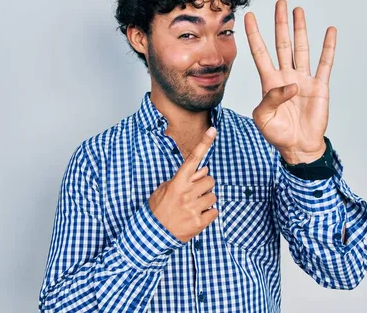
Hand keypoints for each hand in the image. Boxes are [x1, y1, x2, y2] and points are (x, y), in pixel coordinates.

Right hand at [148, 127, 218, 242]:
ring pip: (213, 196)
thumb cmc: (159, 209)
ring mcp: (193, 208)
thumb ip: (185, 179)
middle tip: (193, 193)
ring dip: (206, 200)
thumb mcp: (165, 189)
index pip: (193, 159)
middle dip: (204, 185)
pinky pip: (214, 211)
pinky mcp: (200, 223)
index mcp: (177, 183)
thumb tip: (204, 169)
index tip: (212, 130)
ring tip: (193, 207)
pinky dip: (208, 213)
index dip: (204, 144)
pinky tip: (196, 216)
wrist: (152, 235)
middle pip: (210, 179)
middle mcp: (186, 193)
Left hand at [245, 0, 336, 163]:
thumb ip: (271, 98)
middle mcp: (286, 76)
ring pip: (301, 48)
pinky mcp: (319, 86)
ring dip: (300, 29)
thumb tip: (291, 85)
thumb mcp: (262, 117)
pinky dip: (328, 47)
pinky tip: (330, 31)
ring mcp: (303, 79)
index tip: (249, 16)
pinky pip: (325, 63)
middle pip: (282, 43)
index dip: (254, 34)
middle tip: (280, 3)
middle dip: (280, 23)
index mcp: (269, 82)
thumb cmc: (277, 133)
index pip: (260, 52)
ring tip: (298, 11)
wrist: (298, 146)